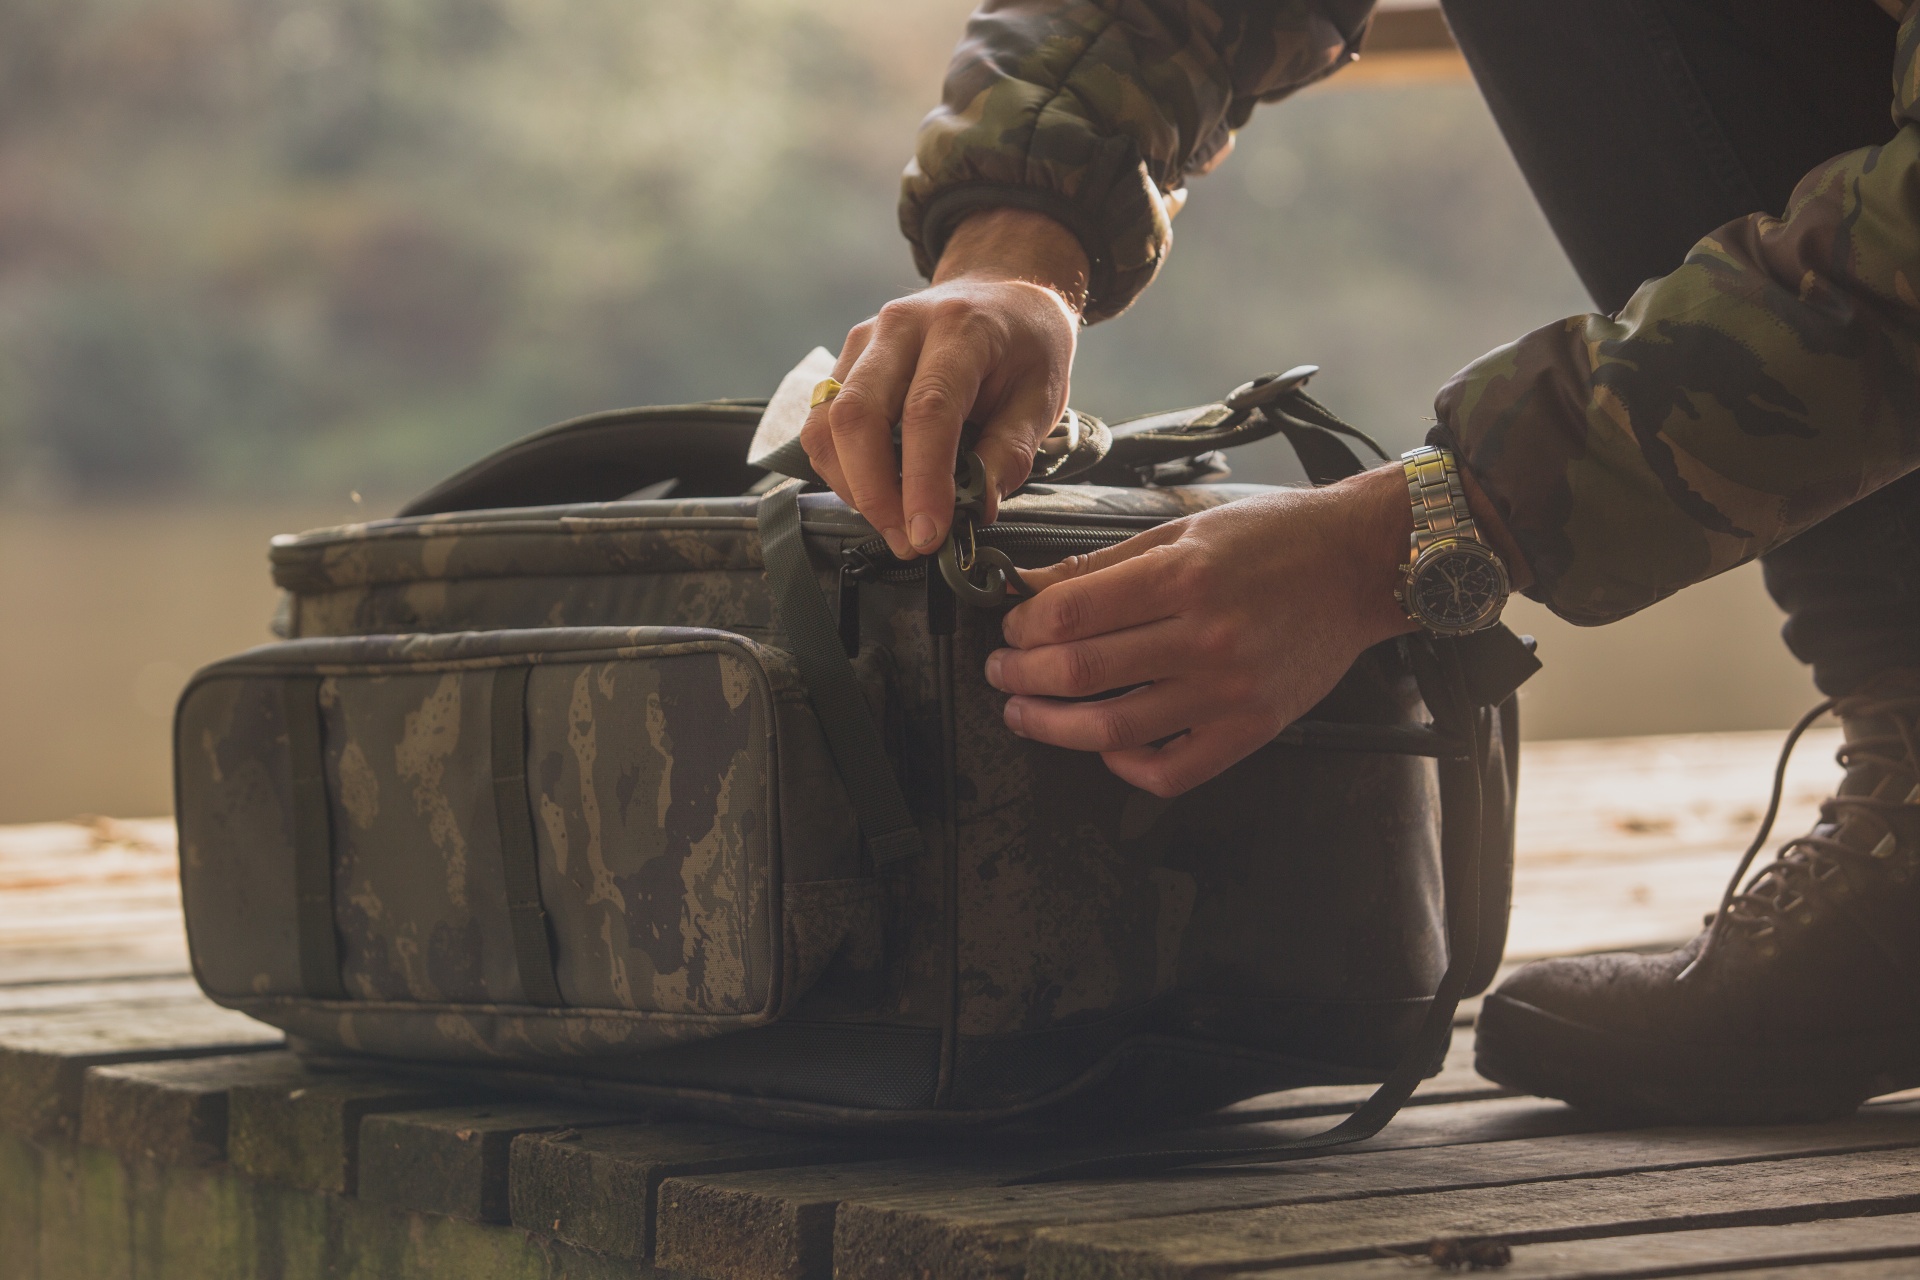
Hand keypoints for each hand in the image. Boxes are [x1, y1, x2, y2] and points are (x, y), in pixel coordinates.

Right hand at [800, 208, 1087, 560]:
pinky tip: (878, 491)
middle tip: (907, 541)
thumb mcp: (1043, 397)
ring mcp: (864, 341)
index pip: (927, 410)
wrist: (1001, 290)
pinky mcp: (845, 362)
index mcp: (961, 328)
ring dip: (852, 487)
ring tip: (894, 523)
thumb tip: (973, 509)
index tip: (928, 534)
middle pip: (857, 415)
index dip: (921, 480)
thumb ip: (1010, 454)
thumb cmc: (1025, 345)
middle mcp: (901, 327)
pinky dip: (842, 470)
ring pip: (827, 423)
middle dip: (874, 493)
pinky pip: (823, 424)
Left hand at [986, 466, 1419, 797]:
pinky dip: (1125, 766)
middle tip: (1000, 671)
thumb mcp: (1184, 529)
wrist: (1360, 565)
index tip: (1011, 629)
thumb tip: (1030, 588)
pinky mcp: (1252, 728)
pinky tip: (1106, 746)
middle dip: (1021, 675)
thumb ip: (1102, 563)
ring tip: (1025, 712)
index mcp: (1183, 576)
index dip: (1023, 627)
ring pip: (1114, 730)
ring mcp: (1229, 690)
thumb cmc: (1275, 538)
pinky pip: (1173, 770)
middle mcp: (1205, 636)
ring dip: (1052, 725)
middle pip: (1081, 673)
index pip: (1070, 614)